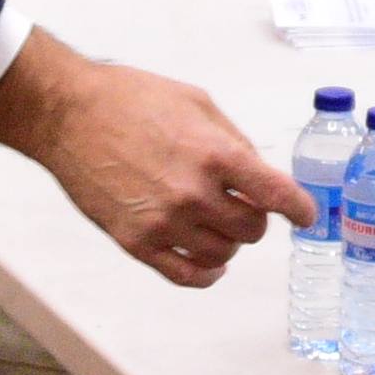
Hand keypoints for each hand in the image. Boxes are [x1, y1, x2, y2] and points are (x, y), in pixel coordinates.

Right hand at [0, 36, 312, 288]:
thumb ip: (234, 142)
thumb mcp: (197, 103)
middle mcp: (193, 191)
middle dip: (255, 218)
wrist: (69, 115)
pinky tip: (211, 261)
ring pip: (224, 253)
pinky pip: (187, 275)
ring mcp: (164, 221)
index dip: (300, 209)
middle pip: (252, 229)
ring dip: (229, 241)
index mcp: (215, 153)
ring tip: (217, 223)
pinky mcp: (137, 241)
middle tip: (242, 205)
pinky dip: (208, 273)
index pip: (276, 195)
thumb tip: (259, 176)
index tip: (305, 215)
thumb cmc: (130, 100)